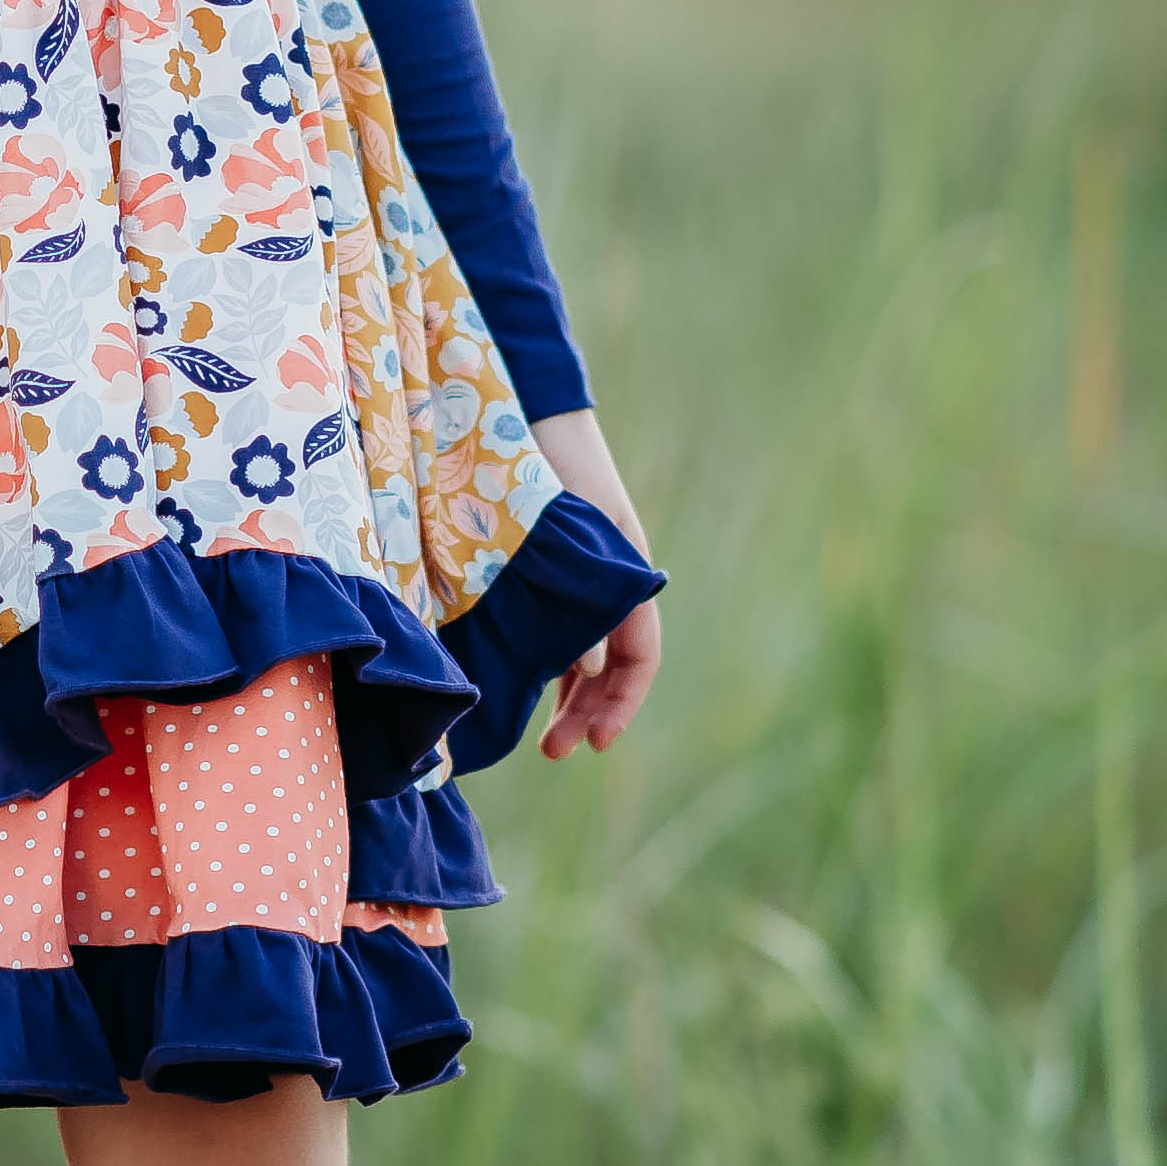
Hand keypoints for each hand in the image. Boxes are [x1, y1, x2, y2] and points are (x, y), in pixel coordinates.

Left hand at [527, 403, 662, 760]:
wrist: (524, 413)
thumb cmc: (545, 469)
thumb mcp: (569, 542)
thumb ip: (580, 608)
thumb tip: (594, 673)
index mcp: (627, 576)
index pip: (642, 657)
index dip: (625, 703)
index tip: (597, 741)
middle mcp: (610, 585)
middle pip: (613, 668)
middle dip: (589, 713)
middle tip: (554, 751)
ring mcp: (580, 581)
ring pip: (585, 656)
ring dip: (568, 698)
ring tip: (541, 740)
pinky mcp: (548, 575)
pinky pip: (558, 633)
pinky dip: (549, 665)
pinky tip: (524, 688)